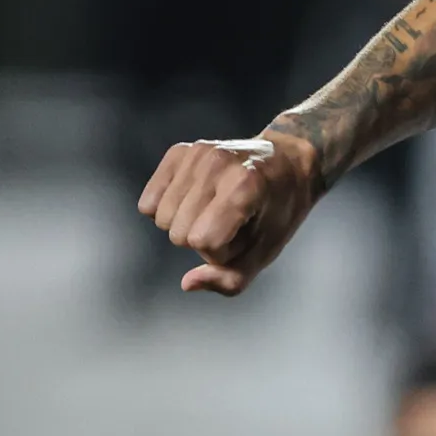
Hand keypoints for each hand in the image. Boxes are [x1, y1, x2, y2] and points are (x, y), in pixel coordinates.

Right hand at [140, 132, 325, 297]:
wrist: (287, 163)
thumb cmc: (278, 212)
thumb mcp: (266, 252)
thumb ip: (231, 279)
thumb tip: (187, 283)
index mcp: (244, 187)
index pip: (204, 241)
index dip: (222, 252)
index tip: (243, 238)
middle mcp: (216, 164)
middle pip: (179, 233)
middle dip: (203, 240)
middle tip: (230, 223)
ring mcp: (195, 154)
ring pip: (159, 218)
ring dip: (186, 225)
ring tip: (214, 210)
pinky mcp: (179, 151)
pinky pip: (148, 202)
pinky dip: (165, 210)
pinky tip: (192, 203)